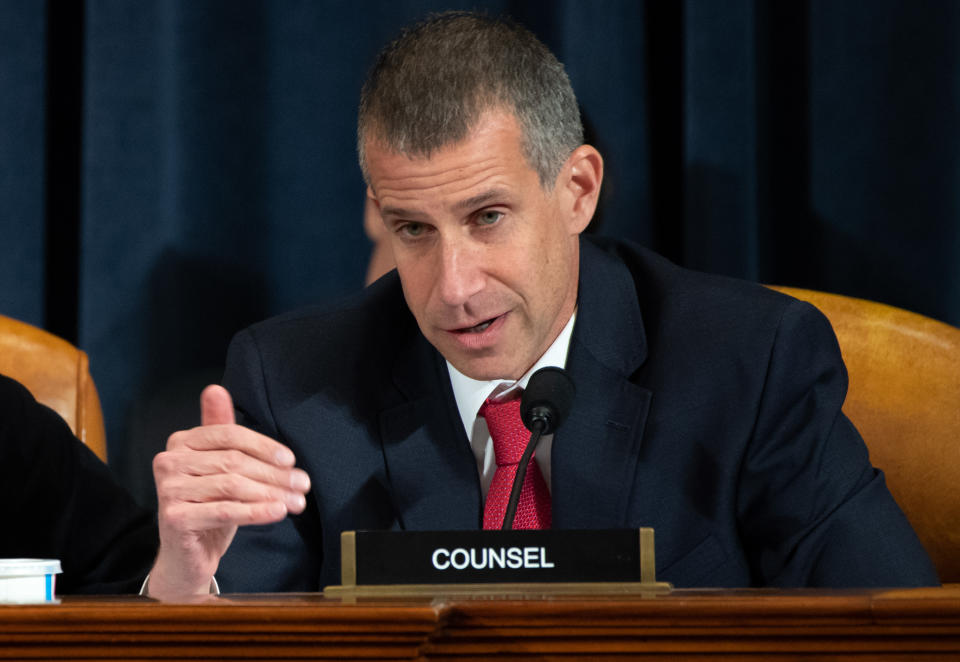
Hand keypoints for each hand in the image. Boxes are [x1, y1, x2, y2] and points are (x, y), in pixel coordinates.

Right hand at [147, 385, 310, 597]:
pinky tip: (278, 512)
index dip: (265, 447)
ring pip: (232, 486)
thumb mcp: (220, 467)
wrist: (187, 557)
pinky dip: (257, 511)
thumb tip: (215, 388)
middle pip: (234, 461)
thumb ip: (222, 430)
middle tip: (303, 484)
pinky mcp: (174, 518)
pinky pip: (226, 511)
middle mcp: (168, 462)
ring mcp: (168, 490)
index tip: (292, 461)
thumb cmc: (209, 506)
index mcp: (180, 442)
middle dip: (274, 474)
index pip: (230, 435)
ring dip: (271, 493)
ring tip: (297, 501)